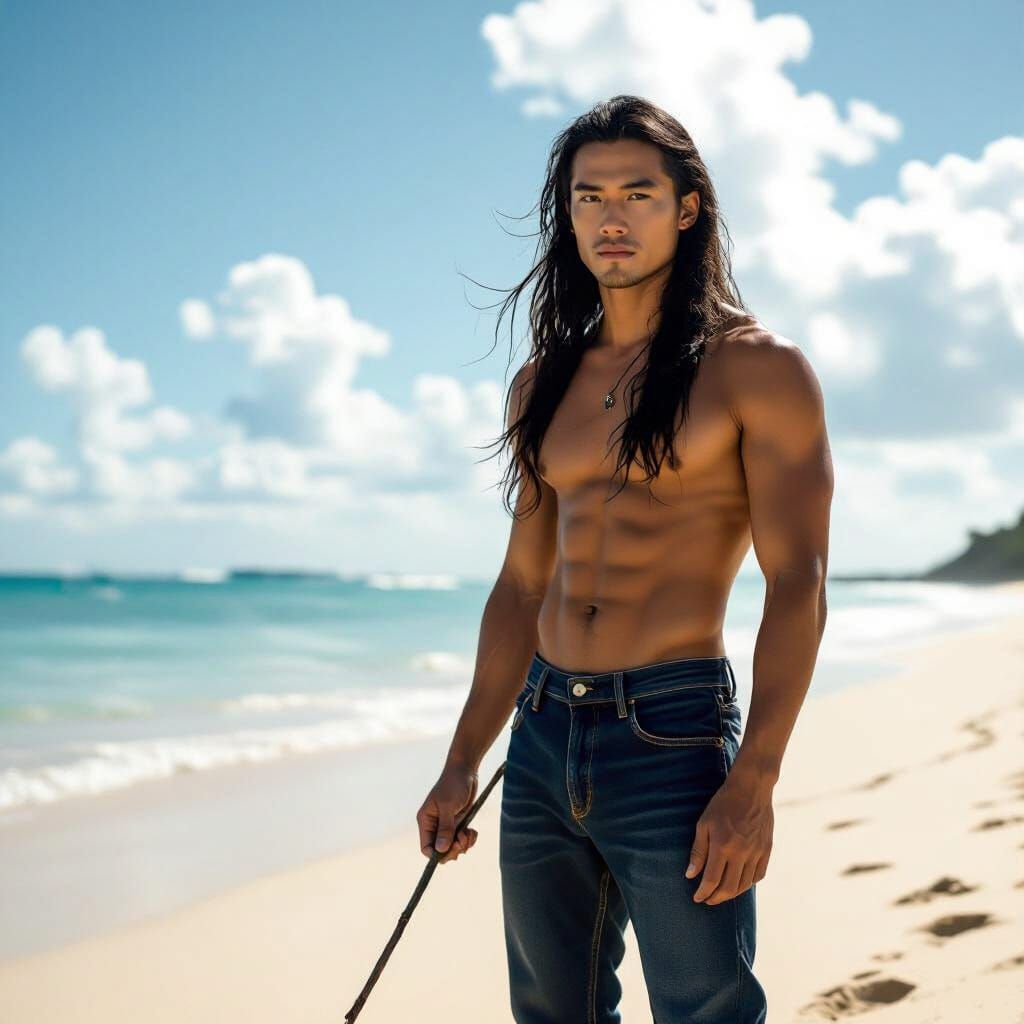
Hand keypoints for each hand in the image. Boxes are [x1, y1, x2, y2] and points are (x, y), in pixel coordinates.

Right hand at [416, 763, 479, 864]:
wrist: (465, 769)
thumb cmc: (454, 784)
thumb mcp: (449, 806)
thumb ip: (445, 828)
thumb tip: (441, 850)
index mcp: (426, 821)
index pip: (426, 848)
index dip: (438, 854)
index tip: (453, 849)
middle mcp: (434, 825)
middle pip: (440, 850)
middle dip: (453, 849)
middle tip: (464, 840)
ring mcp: (446, 824)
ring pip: (452, 846)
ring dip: (463, 844)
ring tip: (470, 833)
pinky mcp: (458, 822)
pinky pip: (461, 839)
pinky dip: (468, 839)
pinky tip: (473, 831)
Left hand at [685, 771, 773, 903]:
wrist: (751, 789)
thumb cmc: (723, 804)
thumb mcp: (704, 824)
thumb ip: (698, 851)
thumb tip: (690, 875)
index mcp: (722, 845)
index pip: (711, 880)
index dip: (703, 893)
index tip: (697, 898)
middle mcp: (741, 852)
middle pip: (729, 887)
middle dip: (716, 898)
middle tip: (708, 900)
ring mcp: (756, 852)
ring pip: (745, 885)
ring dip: (732, 894)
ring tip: (721, 894)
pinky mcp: (767, 850)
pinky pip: (759, 875)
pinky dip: (748, 884)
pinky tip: (740, 884)